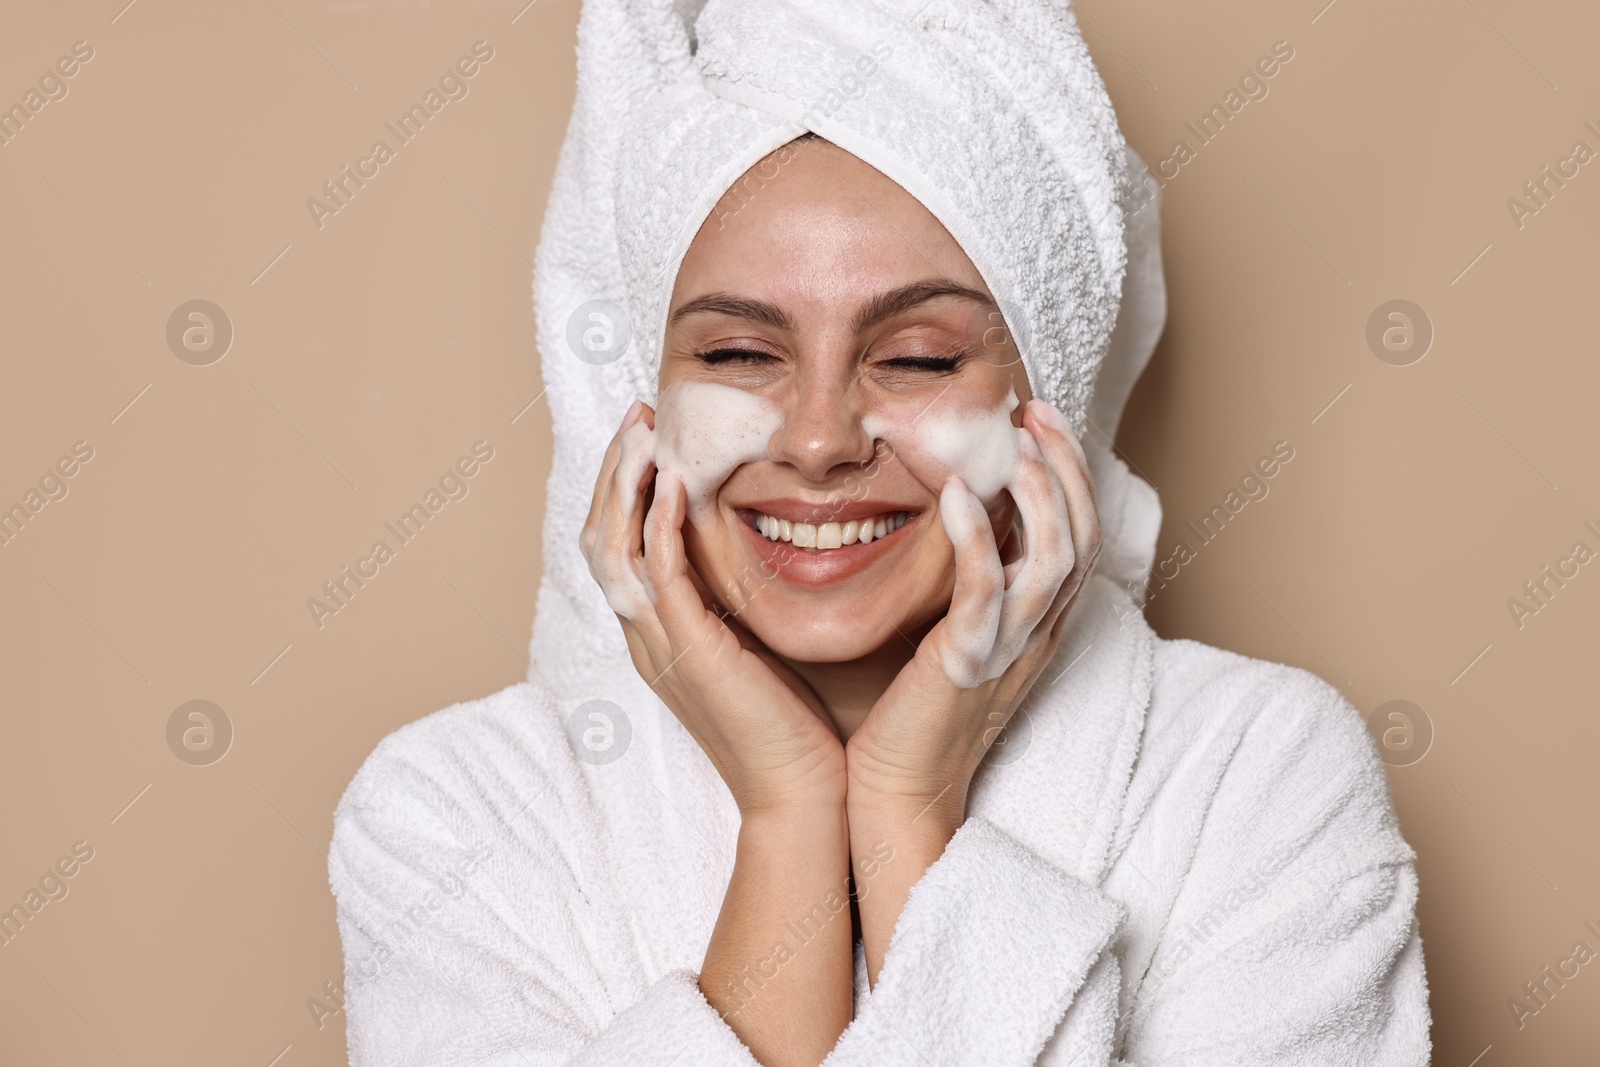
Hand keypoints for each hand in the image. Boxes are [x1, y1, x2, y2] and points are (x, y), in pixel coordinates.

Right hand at [580, 400, 847, 815]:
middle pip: (600, 539)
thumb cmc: (793, 727)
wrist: (803, 796)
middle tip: (637, 417)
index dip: (625, 489)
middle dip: (616, 472)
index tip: (649, 437)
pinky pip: (658, 579)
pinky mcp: (689, 655)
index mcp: (658, 636)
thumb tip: (758, 551)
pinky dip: (658, 528)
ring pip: (615, 552)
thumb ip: (740, 602)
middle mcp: (646, 639)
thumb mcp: (756, 648)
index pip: (618, 547)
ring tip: (645, 433)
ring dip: (626, 486)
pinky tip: (674, 485)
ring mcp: (660, 648)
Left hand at [845, 398, 1101, 826]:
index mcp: (1036, 624)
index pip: (1077, 535)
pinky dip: (979, 540)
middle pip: (1082, 537)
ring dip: (1041, 494)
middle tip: (1035, 410)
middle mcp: (1036, 634)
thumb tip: (959, 514)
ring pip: (1056, 561)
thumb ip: (970, 582)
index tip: (1039, 419)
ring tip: (1017, 443)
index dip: (1069, 473)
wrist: (897, 791)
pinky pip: (988, 593)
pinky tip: (958, 496)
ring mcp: (1009, 650)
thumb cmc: (910, 712)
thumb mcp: (953, 633)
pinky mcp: (968, 664)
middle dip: (1066, 466)